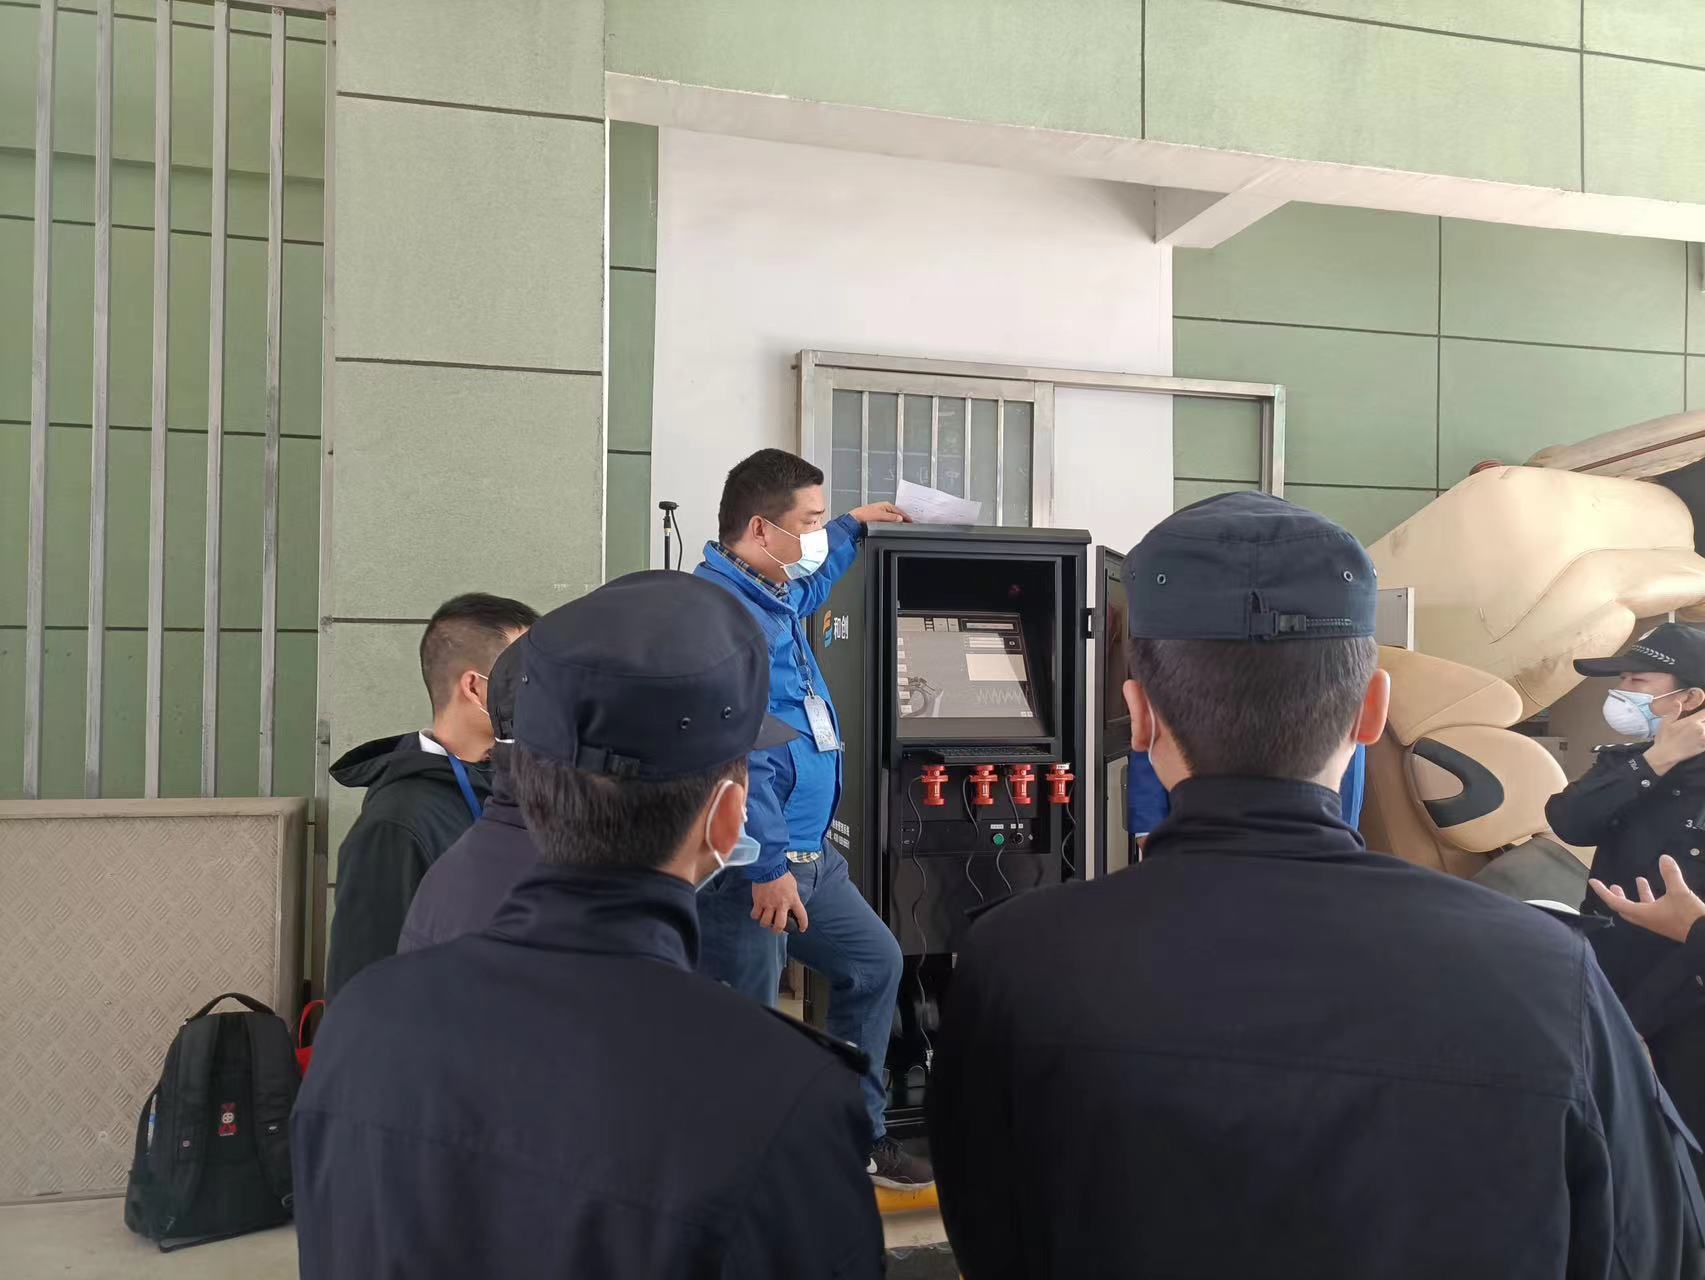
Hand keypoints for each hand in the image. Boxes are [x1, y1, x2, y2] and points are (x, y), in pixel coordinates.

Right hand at [751, 873, 808, 934]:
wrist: (769, 867)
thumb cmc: (782, 874)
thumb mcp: (793, 885)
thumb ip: (792, 896)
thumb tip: (790, 903)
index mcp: (793, 899)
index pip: (801, 915)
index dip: (803, 924)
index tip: (801, 929)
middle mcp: (781, 904)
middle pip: (780, 925)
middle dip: (778, 930)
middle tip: (776, 929)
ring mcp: (769, 904)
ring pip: (766, 922)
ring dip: (765, 923)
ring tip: (765, 920)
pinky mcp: (758, 901)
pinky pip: (755, 915)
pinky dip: (755, 916)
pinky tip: (757, 913)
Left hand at [849, 502, 910, 526]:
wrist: (855, 520)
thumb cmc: (864, 515)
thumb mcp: (881, 516)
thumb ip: (891, 518)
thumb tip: (900, 519)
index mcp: (885, 505)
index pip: (899, 510)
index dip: (906, 516)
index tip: (911, 521)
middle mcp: (883, 508)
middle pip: (896, 513)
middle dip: (902, 518)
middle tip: (909, 523)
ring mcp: (881, 513)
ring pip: (892, 517)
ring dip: (897, 521)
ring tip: (902, 525)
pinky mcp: (878, 518)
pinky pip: (888, 520)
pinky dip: (892, 523)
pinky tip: (893, 526)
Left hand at [1590, 855, 1704, 943]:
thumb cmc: (1689, 916)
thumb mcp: (1680, 892)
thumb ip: (1671, 875)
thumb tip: (1664, 857)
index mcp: (1642, 913)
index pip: (1615, 902)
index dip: (1602, 892)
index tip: (1592, 882)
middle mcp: (1646, 919)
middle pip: (1624, 908)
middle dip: (1617, 896)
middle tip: (1613, 886)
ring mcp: (1656, 922)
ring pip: (1640, 908)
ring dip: (1637, 894)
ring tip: (1639, 879)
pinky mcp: (1667, 922)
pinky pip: (1653, 909)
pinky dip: (1652, 898)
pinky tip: (1661, 889)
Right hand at [1646, 702, 1704, 774]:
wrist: (1665, 755)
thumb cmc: (1664, 738)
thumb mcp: (1666, 722)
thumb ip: (1674, 711)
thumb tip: (1678, 701)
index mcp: (1692, 721)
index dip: (1704, 712)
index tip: (1701, 713)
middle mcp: (1701, 729)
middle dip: (1704, 720)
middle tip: (1700, 720)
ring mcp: (1704, 738)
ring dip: (1704, 727)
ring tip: (1700, 729)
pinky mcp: (1704, 746)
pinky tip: (1701, 736)